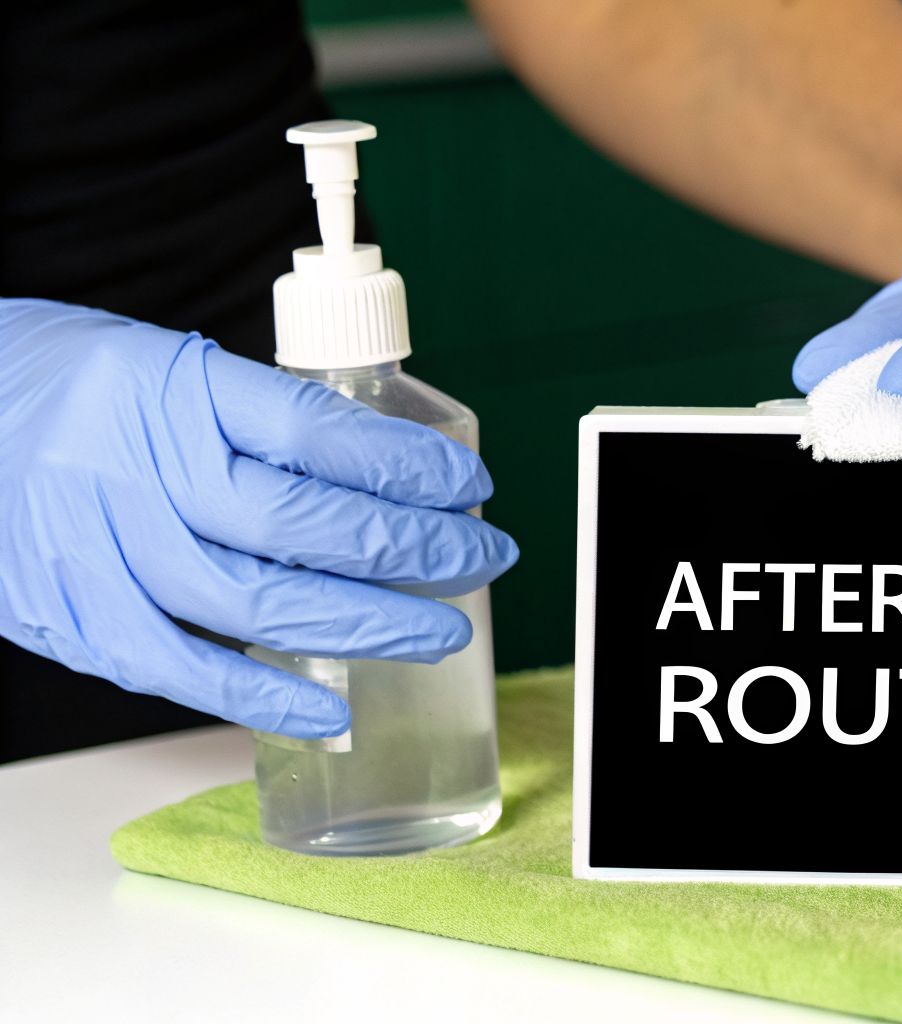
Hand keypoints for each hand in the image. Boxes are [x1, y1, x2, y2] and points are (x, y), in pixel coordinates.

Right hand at [0, 300, 518, 737]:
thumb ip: (262, 422)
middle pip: (301, 523)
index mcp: (167, 385)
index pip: (314, 431)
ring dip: (367, 625)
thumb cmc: (73, 387)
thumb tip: (394, 483)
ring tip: (442, 630)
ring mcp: (94, 545)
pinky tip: (334, 708)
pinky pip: (175, 669)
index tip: (469, 490)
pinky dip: (260, 698)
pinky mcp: (64, 612)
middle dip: (412, 549)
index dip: (405, 468)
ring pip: (255, 603)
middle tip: (483, 558)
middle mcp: (130, 463)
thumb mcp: (167, 367)